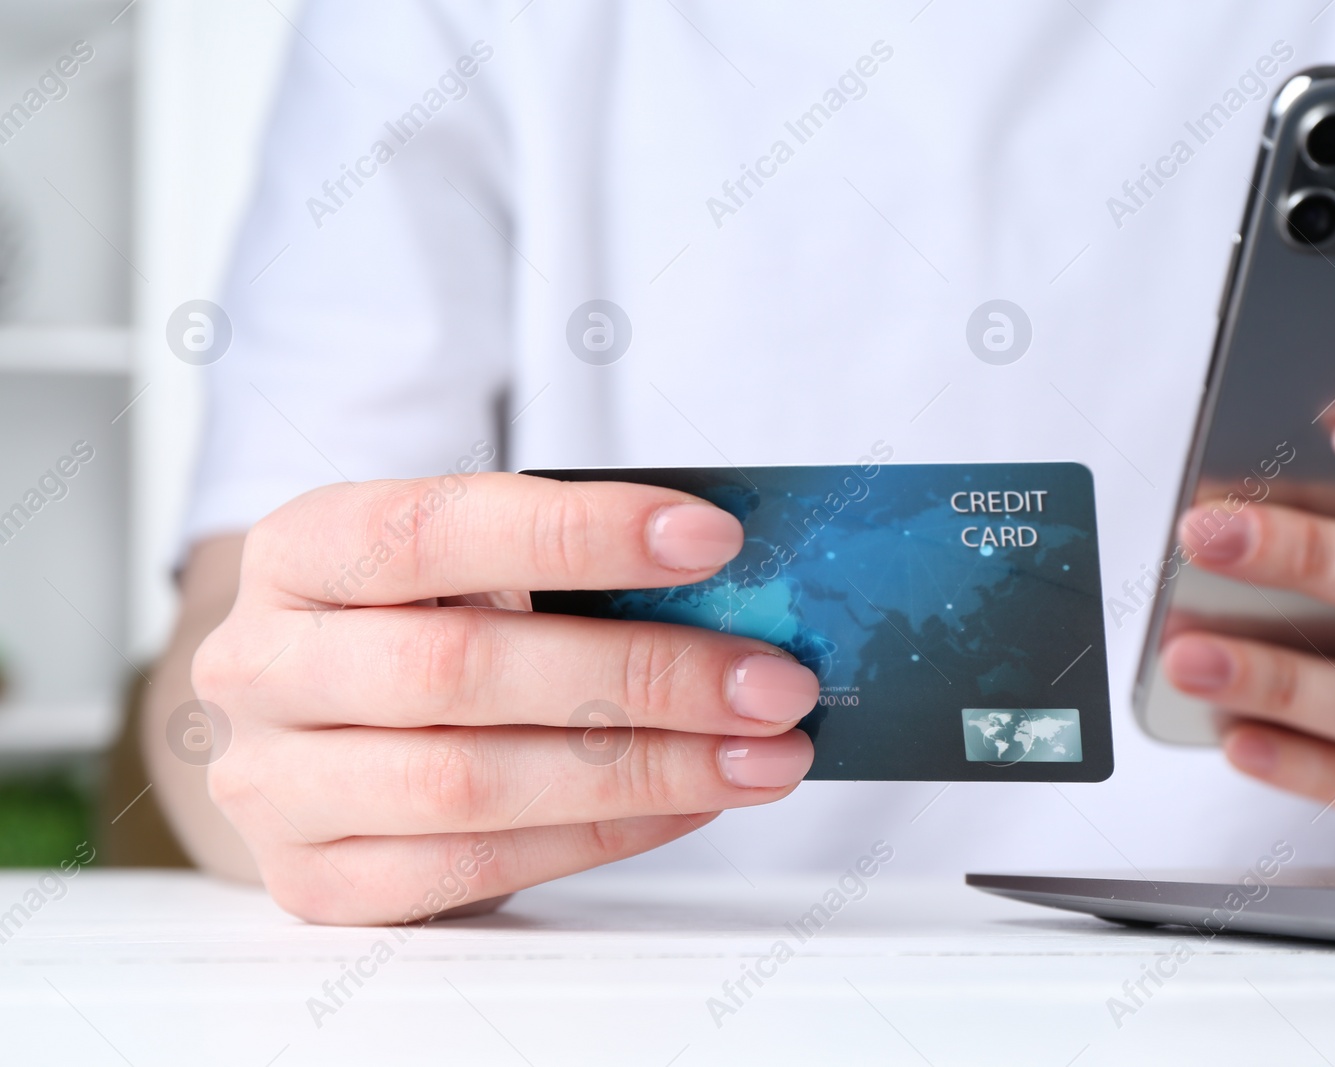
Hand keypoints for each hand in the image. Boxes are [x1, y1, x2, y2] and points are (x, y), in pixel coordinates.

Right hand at [192, 473, 817, 923]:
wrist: (322, 722)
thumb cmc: (423, 620)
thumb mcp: (468, 563)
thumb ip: (562, 565)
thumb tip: (733, 589)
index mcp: (301, 549)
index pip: (436, 528)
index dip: (580, 534)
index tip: (712, 540)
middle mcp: (263, 665)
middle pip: (461, 670)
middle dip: (643, 675)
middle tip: (771, 680)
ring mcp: (275, 784)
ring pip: (472, 784)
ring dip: (645, 770)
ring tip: (762, 756)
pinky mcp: (314, 881)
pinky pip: (474, 869)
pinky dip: (603, 836)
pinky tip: (691, 802)